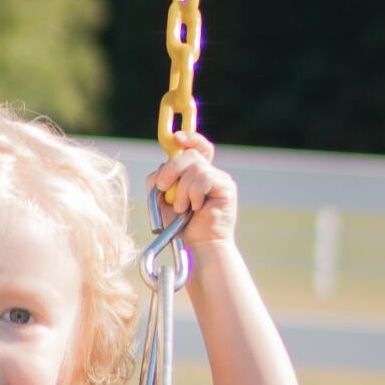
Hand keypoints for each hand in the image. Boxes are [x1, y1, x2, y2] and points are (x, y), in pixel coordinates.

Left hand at [151, 136, 237, 259]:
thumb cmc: (179, 226)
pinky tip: (196, 207)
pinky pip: (204, 178)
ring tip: (182, 208)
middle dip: (171, 170)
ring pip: (194, 168)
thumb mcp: (160, 200)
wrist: (196, 246)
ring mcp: (219, 178)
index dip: (189, 137)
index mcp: (195, 173)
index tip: (177, 138)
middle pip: (189, 155)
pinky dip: (193, 193)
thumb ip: (158, 180)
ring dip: (181, 190)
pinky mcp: (227, 187)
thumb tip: (161, 167)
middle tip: (163, 188)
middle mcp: (209, 172)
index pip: (196, 147)